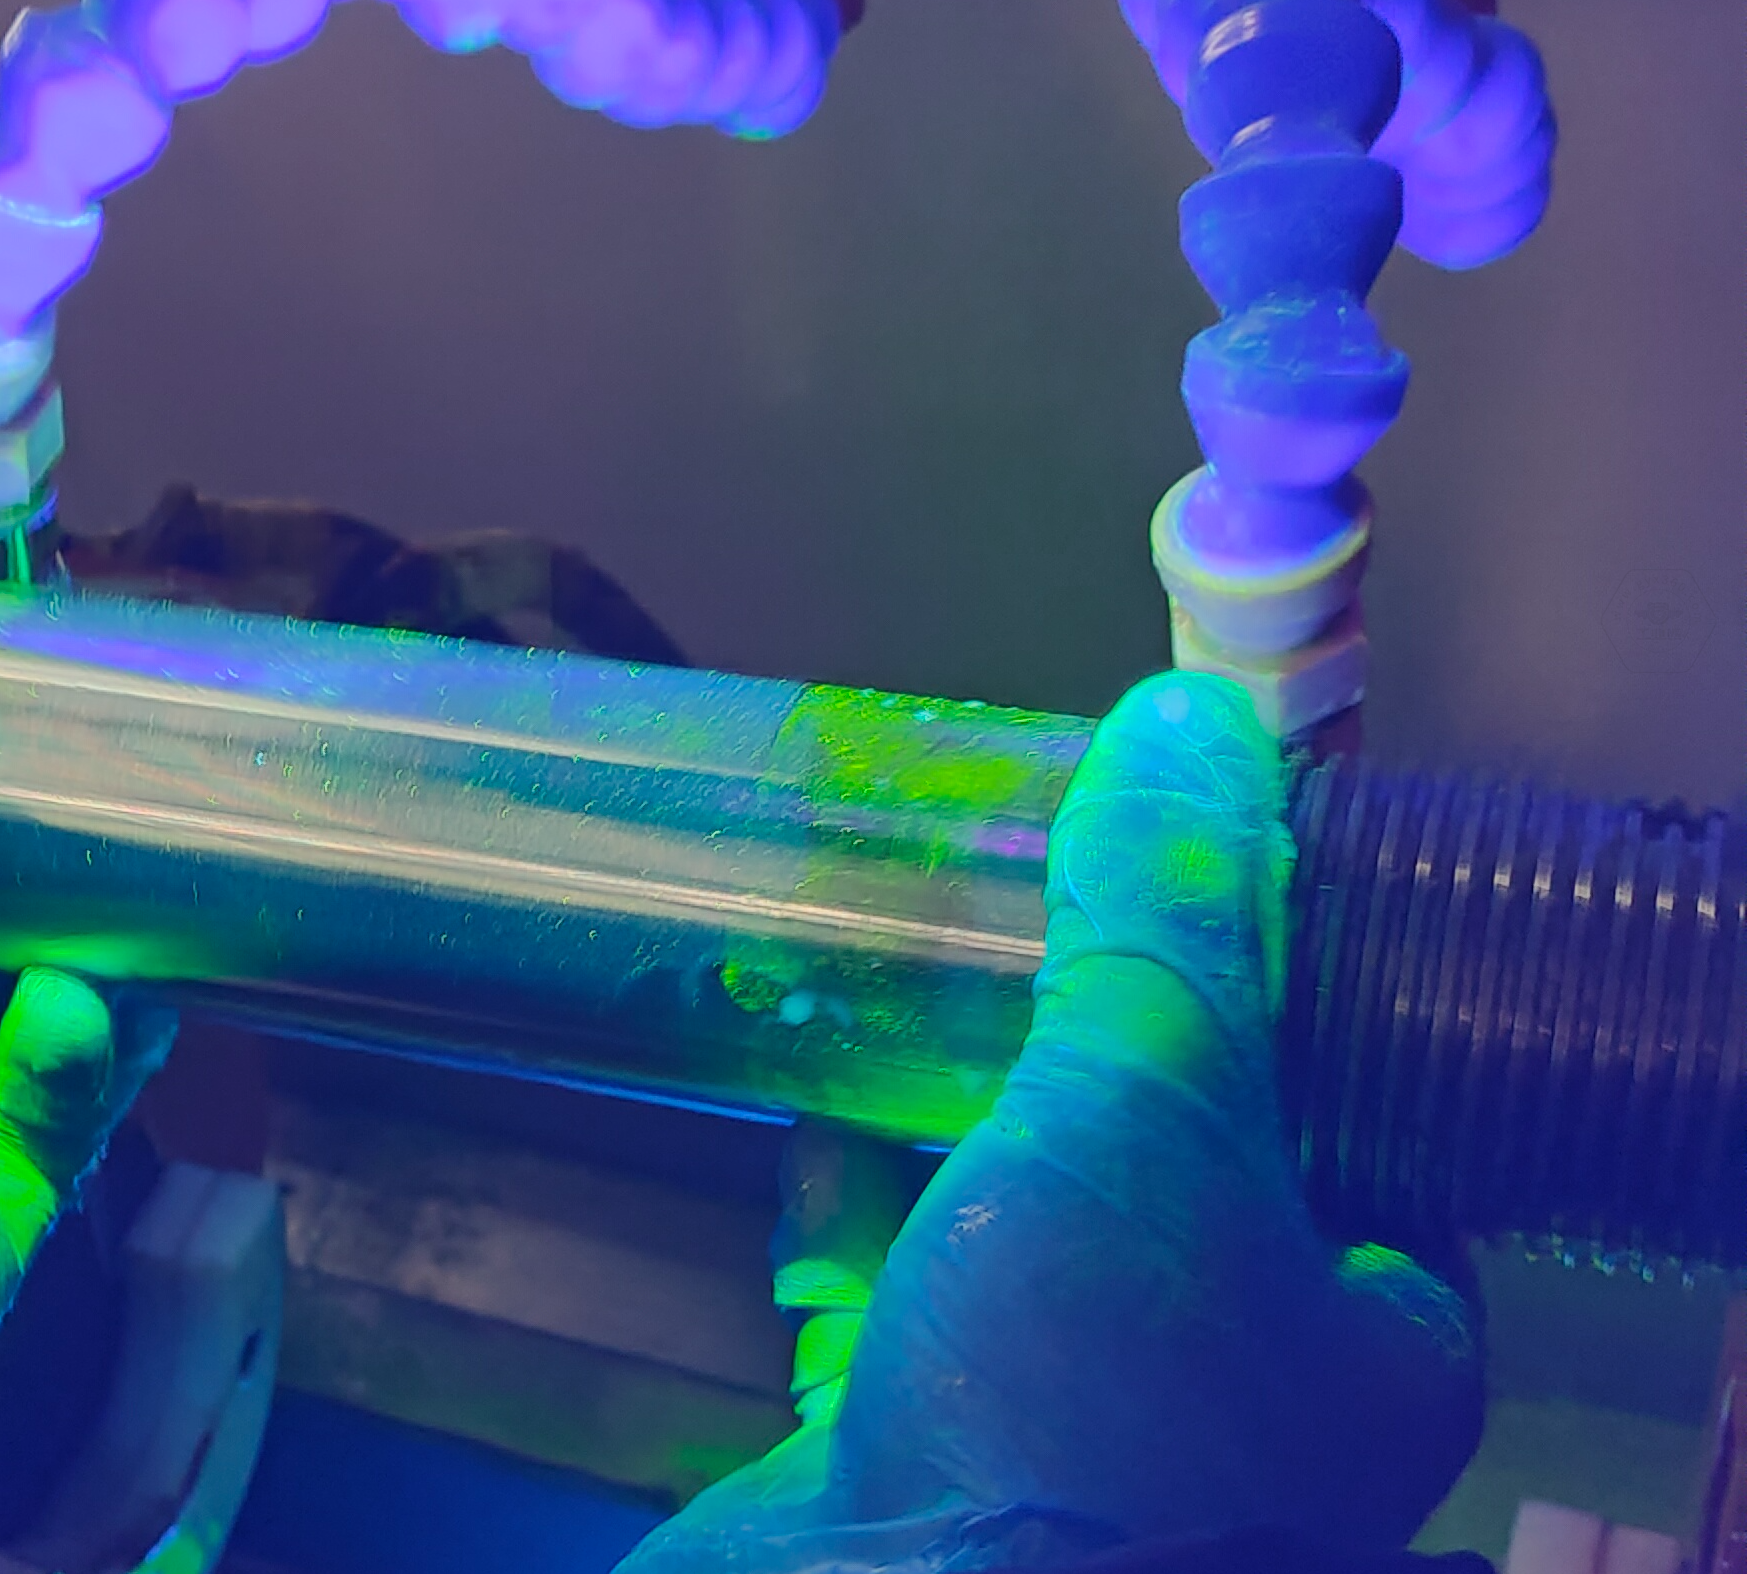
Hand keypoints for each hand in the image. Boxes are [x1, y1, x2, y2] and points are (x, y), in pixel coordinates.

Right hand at [623, 673, 1484, 1569]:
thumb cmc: (1074, 1408)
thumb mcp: (1147, 1114)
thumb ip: (1168, 925)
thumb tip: (1186, 732)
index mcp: (1370, 1338)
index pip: (1358, 1114)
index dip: (1275, 986)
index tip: (1187, 877)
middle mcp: (1239, 1396)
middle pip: (1171, 1154)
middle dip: (1074, 1027)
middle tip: (1013, 898)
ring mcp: (1071, 1429)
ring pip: (1022, 1219)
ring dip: (952, 1104)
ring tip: (895, 963)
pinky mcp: (926, 1446)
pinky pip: (906, 1287)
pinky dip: (860, 1199)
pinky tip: (810, 1106)